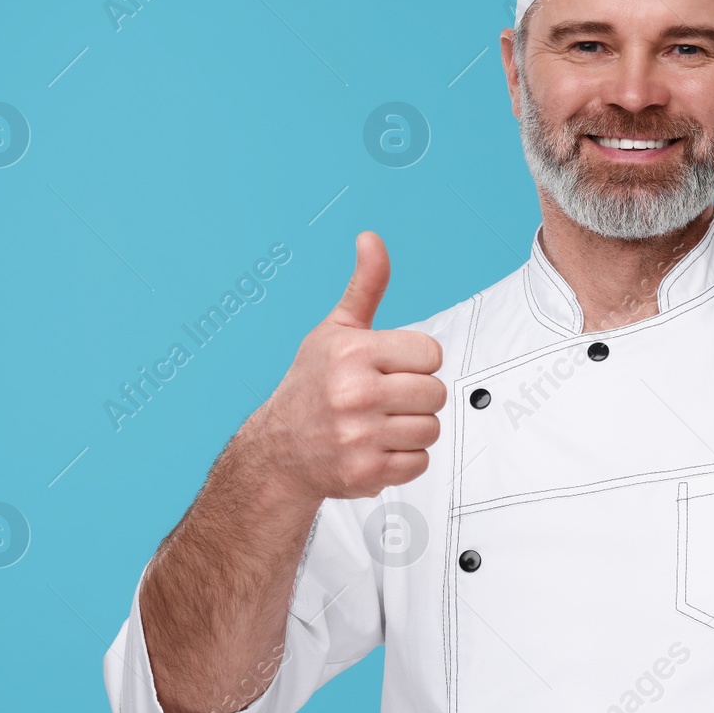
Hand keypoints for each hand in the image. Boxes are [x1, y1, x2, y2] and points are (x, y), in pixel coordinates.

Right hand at [250, 231, 446, 500]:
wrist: (278, 451)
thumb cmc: (311, 386)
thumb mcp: (335, 330)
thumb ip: (365, 286)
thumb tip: (371, 240)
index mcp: (352, 353)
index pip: (430, 353)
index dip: (414, 361)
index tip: (388, 368)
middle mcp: (354, 393)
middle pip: (435, 392)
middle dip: (414, 396)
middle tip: (383, 399)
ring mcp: (360, 436)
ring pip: (431, 428)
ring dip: (411, 429)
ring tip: (379, 424)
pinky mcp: (366, 472)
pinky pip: (420, 462)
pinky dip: (404, 459)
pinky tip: (376, 448)